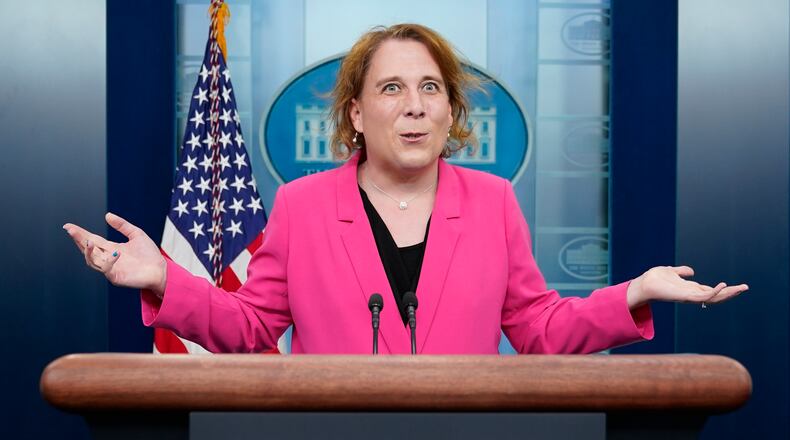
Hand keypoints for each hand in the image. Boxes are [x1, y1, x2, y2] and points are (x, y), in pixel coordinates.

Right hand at [63, 213, 166, 294]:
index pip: (92, 240)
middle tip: (71, 231)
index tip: (69, 226)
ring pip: (91, 261)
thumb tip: (107, 215)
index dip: (80, 234)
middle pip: (88, 249)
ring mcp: (110, 269)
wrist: (161, 270)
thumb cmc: (149, 255)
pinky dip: (109, 261)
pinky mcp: (116, 277)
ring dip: (88, 251)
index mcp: (111, 248)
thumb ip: (122, 225)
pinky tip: (116, 253)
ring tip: (88, 241)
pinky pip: (106, 270)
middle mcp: (107, 258)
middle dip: (78, 240)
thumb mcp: (136, 235)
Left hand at [626, 266, 747, 308]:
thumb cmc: (655, 279)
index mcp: (690, 289)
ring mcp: (689, 297)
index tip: (738, 286)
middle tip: (745, 287)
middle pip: (716, 296)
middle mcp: (692, 294)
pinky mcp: (685, 297)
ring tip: (741, 288)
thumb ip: (681, 272)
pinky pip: (703, 297)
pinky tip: (722, 285)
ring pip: (713, 298)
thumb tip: (692, 271)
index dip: (724, 289)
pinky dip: (713, 292)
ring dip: (727, 293)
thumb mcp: (671, 272)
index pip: (711, 291)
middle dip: (731, 293)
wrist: (643, 284)